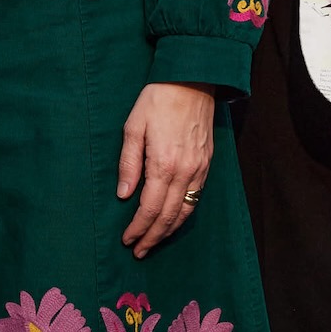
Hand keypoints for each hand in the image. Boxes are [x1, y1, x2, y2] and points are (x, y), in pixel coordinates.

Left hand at [117, 82, 215, 257]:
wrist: (192, 80)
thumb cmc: (157, 100)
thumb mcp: (133, 127)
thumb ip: (128, 163)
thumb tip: (123, 195)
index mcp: (164, 164)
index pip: (150, 208)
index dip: (138, 227)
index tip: (127, 240)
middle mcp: (185, 172)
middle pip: (169, 216)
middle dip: (153, 236)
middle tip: (139, 251)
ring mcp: (199, 169)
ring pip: (186, 211)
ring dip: (169, 230)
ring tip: (154, 242)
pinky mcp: (207, 164)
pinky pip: (197, 198)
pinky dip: (184, 215)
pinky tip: (174, 220)